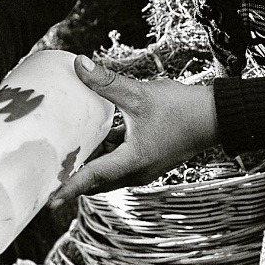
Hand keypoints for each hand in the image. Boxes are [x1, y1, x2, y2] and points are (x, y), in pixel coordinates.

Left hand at [58, 59, 218, 199]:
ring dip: (90, 163)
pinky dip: (105, 154)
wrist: (216, 117)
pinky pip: (120, 161)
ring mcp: (144, 167)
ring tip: (65, 151)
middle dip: (74, 176)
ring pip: (108, 171)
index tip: (49, 200)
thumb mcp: (140, 94)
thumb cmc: (182, 109)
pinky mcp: (149, 158)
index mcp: (133, 162)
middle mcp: (137, 171)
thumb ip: (107, 82)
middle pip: (97, 180)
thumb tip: (80, 65)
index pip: (92, 178)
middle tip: (49, 170)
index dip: (68, 188)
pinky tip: (94, 136)